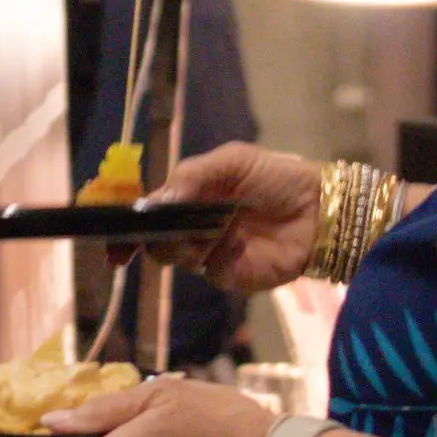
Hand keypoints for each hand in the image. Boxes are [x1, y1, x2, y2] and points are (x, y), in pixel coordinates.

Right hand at [146, 142, 320, 292]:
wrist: (317, 207)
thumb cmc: (276, 177)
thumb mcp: (233, 161)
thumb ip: (192, 174)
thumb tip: (155, 200)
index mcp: (189, 197)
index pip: (150, 212)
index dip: (132, 223)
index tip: (119, 230)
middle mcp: (193, 227)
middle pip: (156, 240)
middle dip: (156, 235)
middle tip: (171, 227)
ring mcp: (210, 253)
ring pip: (176, 257)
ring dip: (186, 244)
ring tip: (212, 230)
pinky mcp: (230, 274)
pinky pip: (210, 271)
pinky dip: (221, 255)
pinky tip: (240, 242)